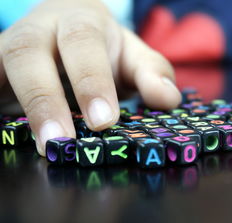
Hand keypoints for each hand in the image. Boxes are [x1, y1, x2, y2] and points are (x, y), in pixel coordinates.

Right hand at [0, 0, 180, 155]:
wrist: (68, 25)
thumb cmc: (104, 46)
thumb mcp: (132, 54)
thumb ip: (151, 73)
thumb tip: (167, 98)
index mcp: (80, 21)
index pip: (83, 43)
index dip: (91, 80)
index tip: (104, 119)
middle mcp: (40, 29)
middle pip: (31, 54)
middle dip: (45, 98)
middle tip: (62, 141)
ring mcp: (12, 45)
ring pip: (4, 64)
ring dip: (22, 106)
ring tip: (41, 144)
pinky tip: (10, 130)